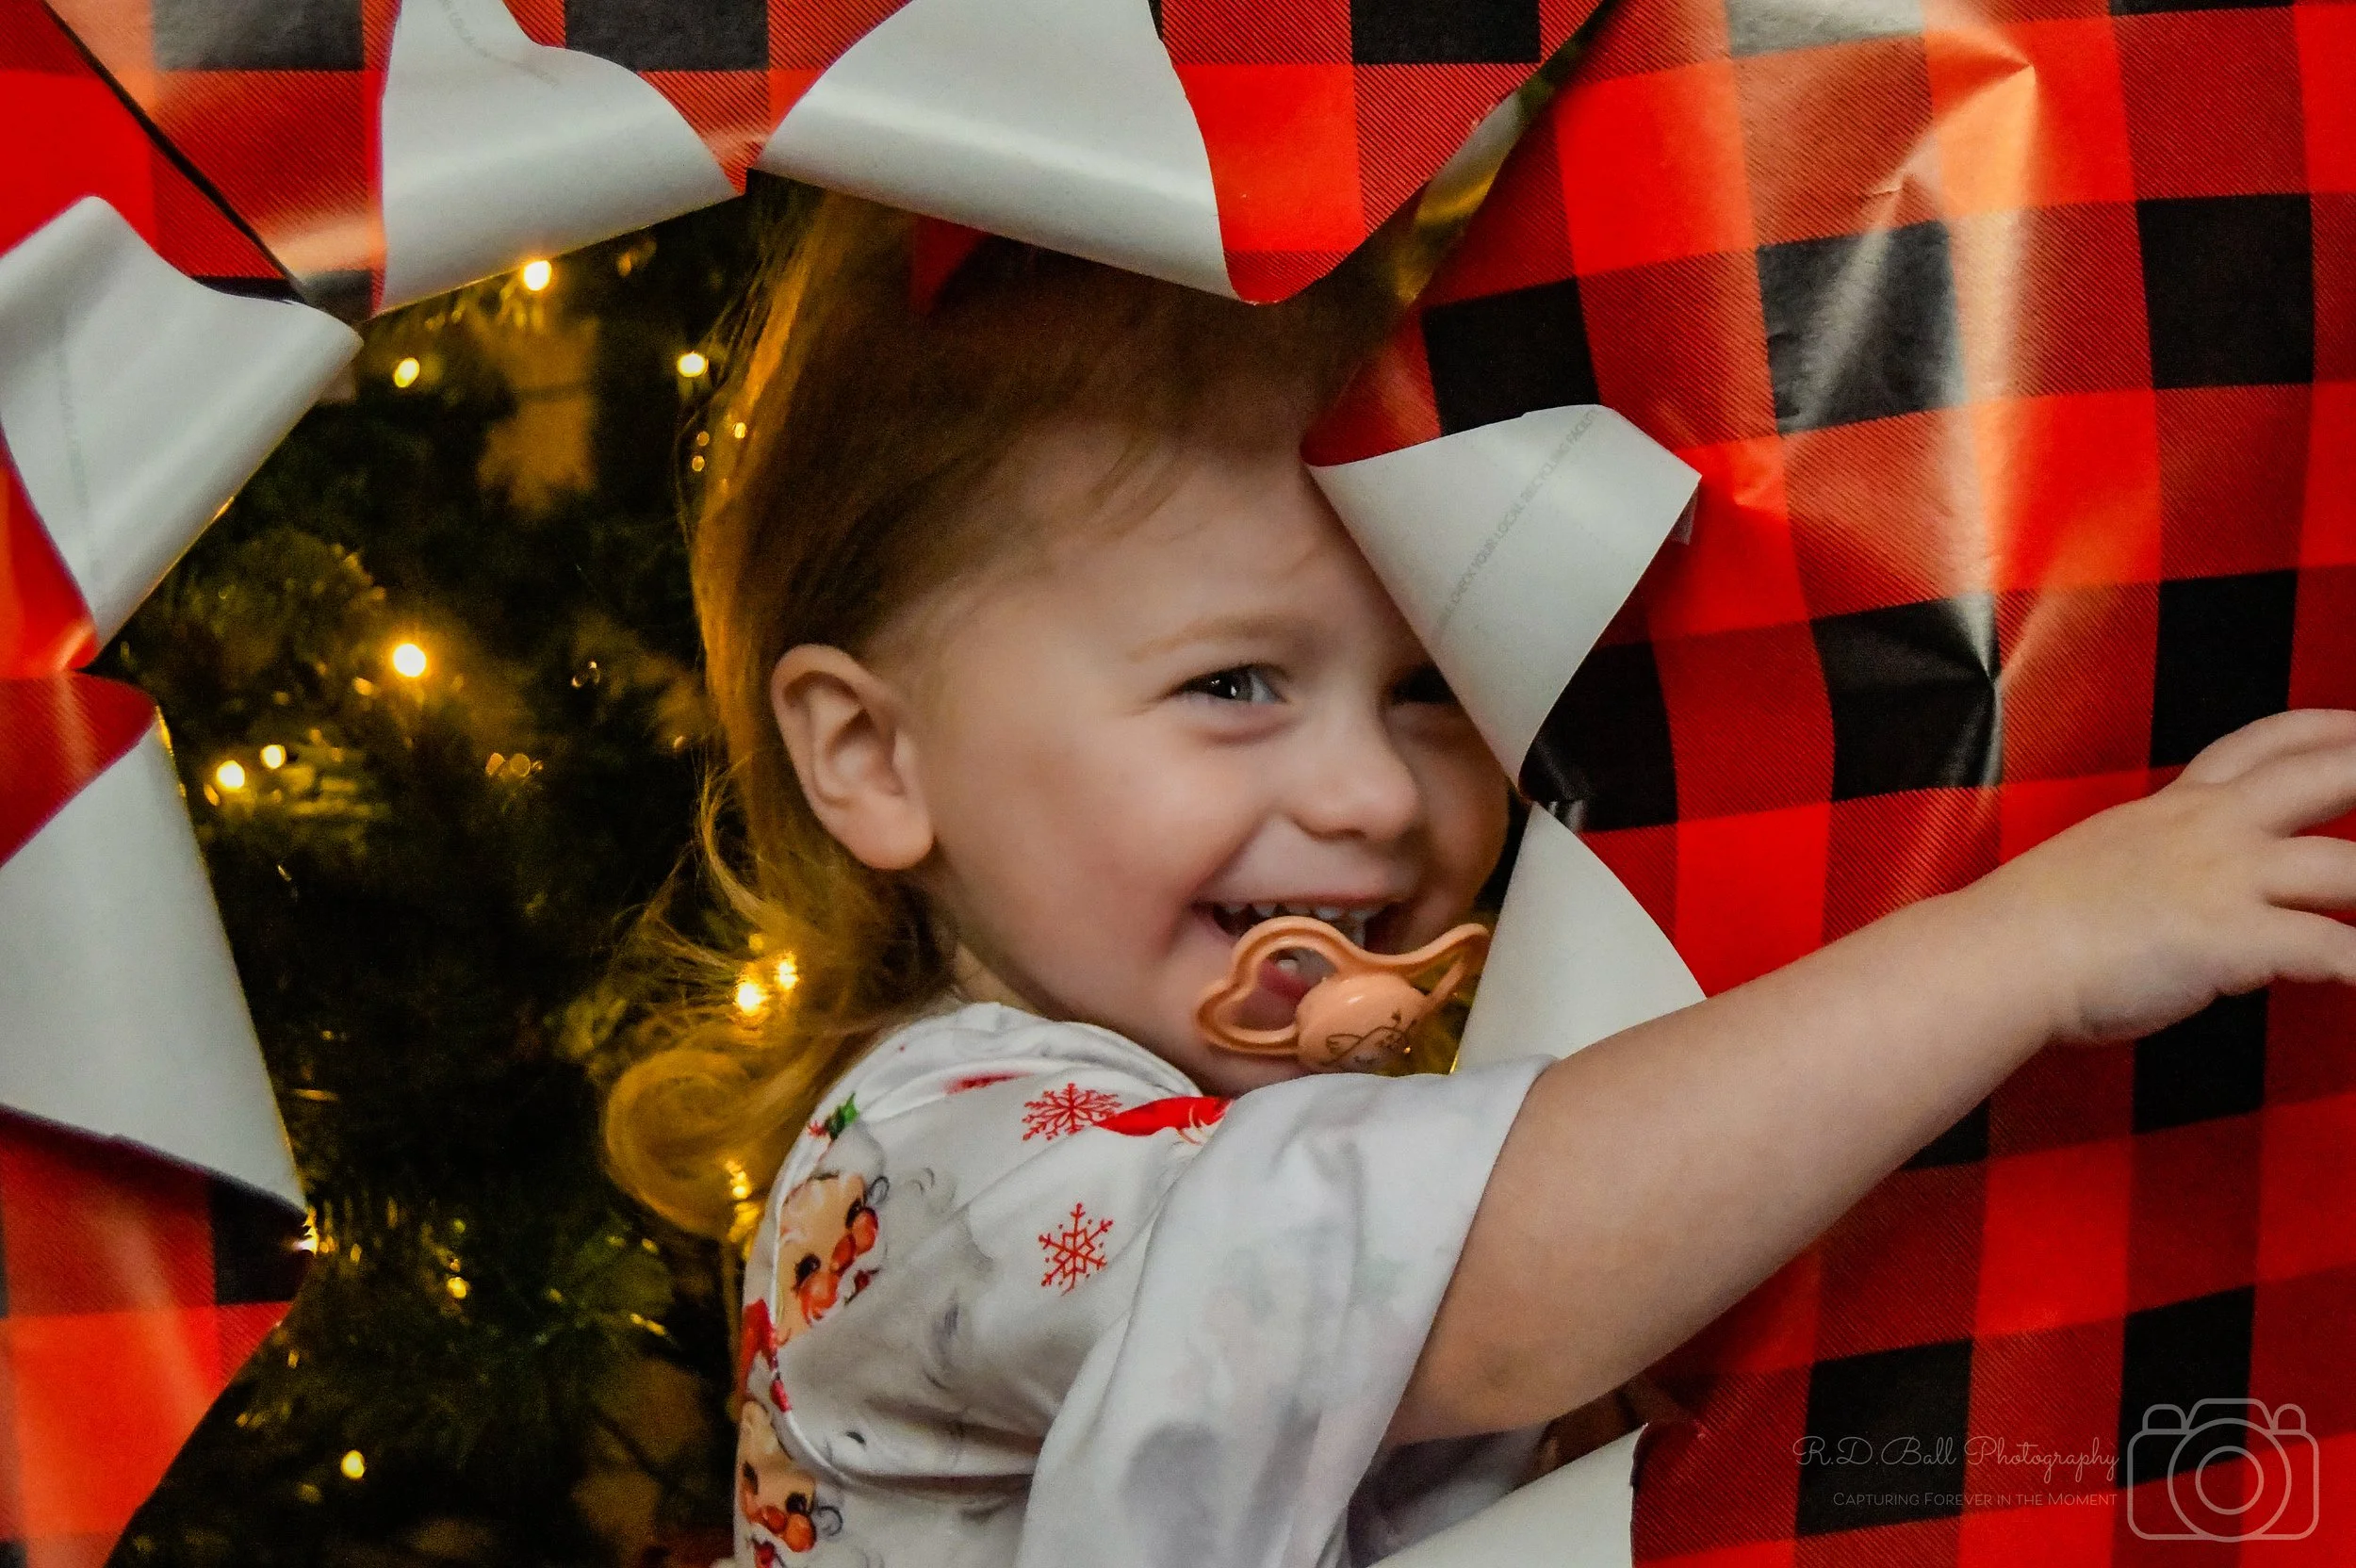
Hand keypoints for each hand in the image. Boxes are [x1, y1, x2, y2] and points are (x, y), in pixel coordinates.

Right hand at [1969, 709, 2355, 1044]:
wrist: (2003, 951)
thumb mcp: (2102, 860)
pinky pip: (2327, 952)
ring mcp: (2224, 881)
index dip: (2328, 728)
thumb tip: (2183, 891)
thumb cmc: (2032, 920)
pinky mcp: (2231, 940)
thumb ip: (2158, 862)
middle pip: (2328, 775)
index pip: (2265, 742)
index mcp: (2178, 806)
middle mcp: (2211, 829)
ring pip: (2346, 868)